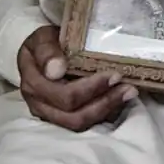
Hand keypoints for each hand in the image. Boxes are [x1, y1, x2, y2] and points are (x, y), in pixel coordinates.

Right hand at [17, 25, 136, 130]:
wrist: (38, 52)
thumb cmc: (44, 43)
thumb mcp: (42, 38)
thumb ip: (47, 51)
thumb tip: (57, 70)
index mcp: (34, 85)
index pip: (65, 96)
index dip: (91, 89)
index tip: (113, 75)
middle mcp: (40, 105)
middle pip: (75, 116)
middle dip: (105, 103)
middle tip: (128, 87)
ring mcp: (50, 115)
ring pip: (80, 124)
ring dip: (107, 110)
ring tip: (129, 93)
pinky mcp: (62, 117)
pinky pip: (85, 123)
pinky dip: (104, 114)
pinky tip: (120, 101)